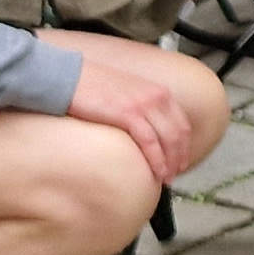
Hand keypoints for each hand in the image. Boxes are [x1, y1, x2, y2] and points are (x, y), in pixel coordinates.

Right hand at [69, 61, 198, 182]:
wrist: (69, 76)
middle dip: (179, 157)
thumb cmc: (91, 85)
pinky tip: (155, 171)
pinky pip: (150, 142)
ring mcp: (144, 105)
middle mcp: (156, 97)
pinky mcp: (129, 114)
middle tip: (174, 174)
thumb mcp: (126, 92)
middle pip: (179, 134)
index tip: (181, 160)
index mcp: (157, 91)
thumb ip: (140, 107)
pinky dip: (156, 159)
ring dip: (169, 162)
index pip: (181, 123)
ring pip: (168, 139)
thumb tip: (143, 129)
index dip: (184, 145)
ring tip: (165, 178)